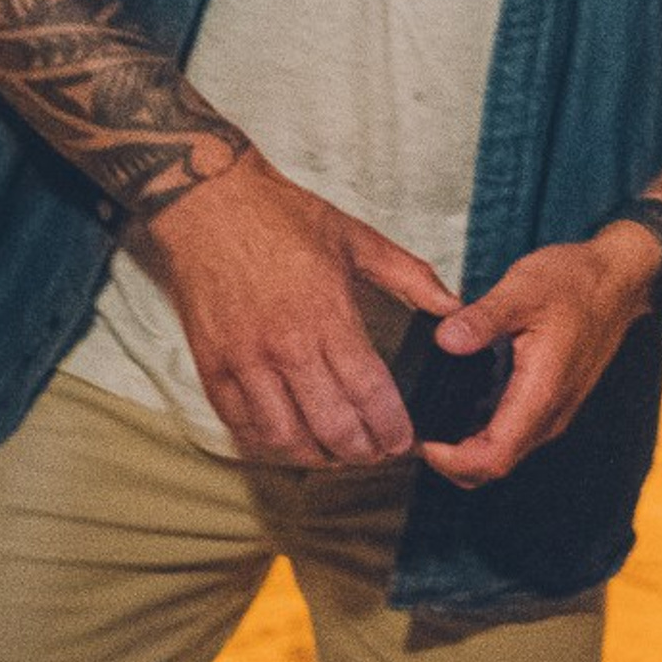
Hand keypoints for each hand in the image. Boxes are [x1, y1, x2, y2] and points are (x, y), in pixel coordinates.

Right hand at [133, 150, 459, 466]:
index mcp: (326, 314)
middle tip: (379, 454)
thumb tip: (453, 306)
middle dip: (361, 452)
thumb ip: (409, 275)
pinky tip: (291, 439)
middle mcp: (284, 345)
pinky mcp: (211, 366)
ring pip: (283, 436)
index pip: (367, 390)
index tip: (406, 441)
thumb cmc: (286, 218)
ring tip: (338, 453)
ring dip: (316, 456)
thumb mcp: (357, 238)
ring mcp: (243, 360)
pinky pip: (240, 425)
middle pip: (330, 425)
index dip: (391, 426)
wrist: (209, 205)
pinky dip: (268, 442)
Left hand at [415, 228, 661, 488]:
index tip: (421, 438)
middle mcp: (550, 414)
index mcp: (541, 393)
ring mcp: (554, 411)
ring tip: (430, 419)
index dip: (451, 461)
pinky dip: (482, 435)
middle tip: (415, 430)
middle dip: (450, 461)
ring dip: (465, 450)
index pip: (494, 458)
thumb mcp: (523, 288)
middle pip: (494, 467)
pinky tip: (460, 405)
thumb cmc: (575, 281)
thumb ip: (483, 318)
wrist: (619, 279)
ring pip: (503, 454)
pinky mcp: (552, 403)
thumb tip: (442, 340)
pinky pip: (514, 435)